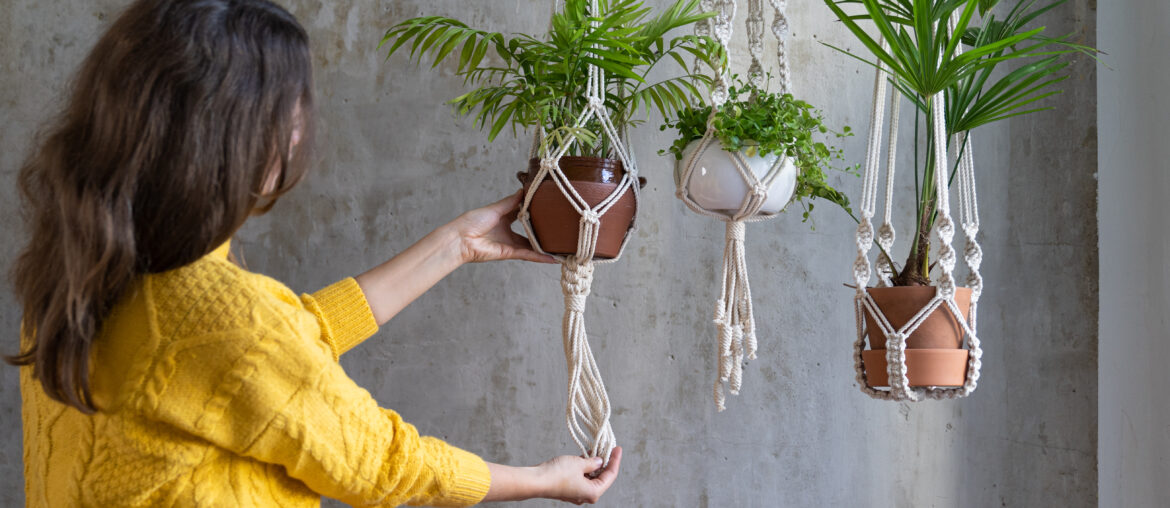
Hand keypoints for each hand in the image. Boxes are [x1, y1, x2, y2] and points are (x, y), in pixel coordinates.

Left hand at [450, 192, 555, 263]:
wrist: (460, 239)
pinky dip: (539, 257)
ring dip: (544, 247)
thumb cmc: (472, 221)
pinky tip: (552, 258)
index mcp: (503, 217)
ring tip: (561, 247)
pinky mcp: (509, 253)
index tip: (547, 206)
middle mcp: (508, 231)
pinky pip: (527, 254)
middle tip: (559, 228)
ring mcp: (509, 243)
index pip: (522, 213)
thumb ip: (510, 202)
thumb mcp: (495, 208)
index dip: (534, 211)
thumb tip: (523, 191)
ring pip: (531, 245)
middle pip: (529, 231)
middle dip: (543, 231)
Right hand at [483, 447, 622, 503]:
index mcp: (593, 492)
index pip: (610, 475)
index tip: (617, 448)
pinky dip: (584, 468)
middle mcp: (586, 495)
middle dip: (605, 462)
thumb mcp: (579, 463)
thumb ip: (593, 462)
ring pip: (590, 477)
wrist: (536, 480)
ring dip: (593, 464)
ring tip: (595, 449)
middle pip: (602, 478)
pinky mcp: (568, 489)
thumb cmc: (557, 474)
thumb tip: (599, 461)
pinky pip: (581, 478)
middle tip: (608, 447)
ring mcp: (577, 493)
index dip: (615, 460)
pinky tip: (583, 456)